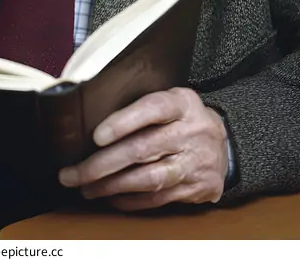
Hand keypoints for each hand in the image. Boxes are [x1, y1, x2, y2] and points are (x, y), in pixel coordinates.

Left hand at [58, 88, 228, 210]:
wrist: (226, 143)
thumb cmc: (183, 117)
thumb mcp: (170, 99)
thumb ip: (141, 105)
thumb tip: (92, 115)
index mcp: (182, 103)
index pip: (152, 109)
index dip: (123, 122)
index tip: (96, 136)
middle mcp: (192, 132)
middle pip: (143, 149)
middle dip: (103, 164)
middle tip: (74, 173)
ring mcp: (196, 163)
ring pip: (148, 179)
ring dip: (112, 186)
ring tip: (86, 188)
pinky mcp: (198, 189)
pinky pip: (158, 199)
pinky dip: (130, 200)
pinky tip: (110, 197)